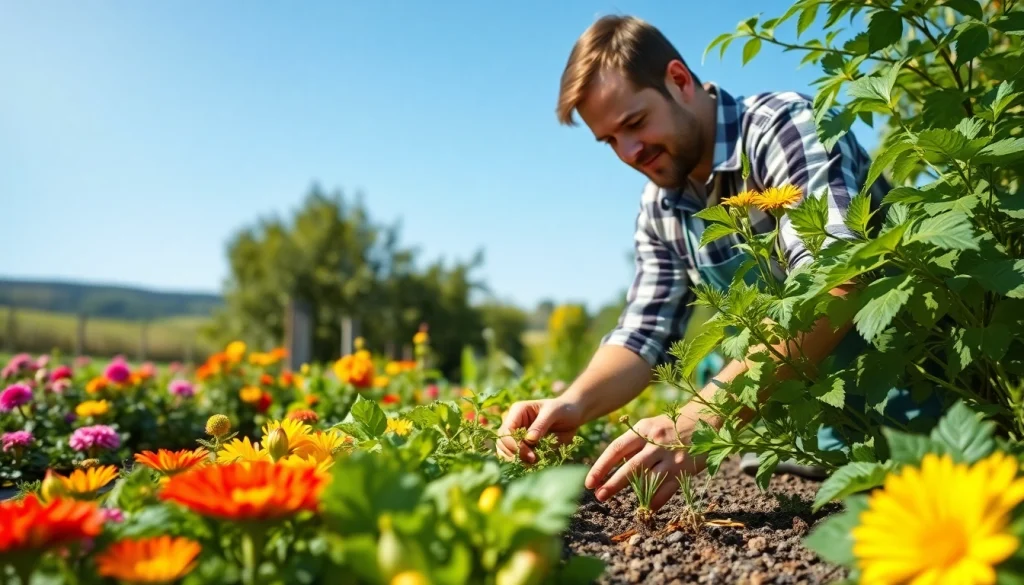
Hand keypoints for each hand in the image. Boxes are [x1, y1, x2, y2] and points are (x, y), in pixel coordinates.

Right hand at [495, 398, 583, 462]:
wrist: (573, 416)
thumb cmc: (563, 409)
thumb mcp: (554, 412)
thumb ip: (541, 424)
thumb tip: (529, 439)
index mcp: (517, 412)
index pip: (506, 431)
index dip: (513, 444)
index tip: (529, 454)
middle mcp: (514, 424)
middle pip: (502, 443)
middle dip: (514, 455)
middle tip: (532, 461)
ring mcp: (518, 437)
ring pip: (506, 453)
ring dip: (517, 461)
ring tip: (534, 464)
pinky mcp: (525, 447)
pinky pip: (518, 458)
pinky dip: (524, 464)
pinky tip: (535, 466)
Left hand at [584, 413, 707, 511]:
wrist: (705, 420)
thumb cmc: (670, 426)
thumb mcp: (649, 427)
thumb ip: (633, 443)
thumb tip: (613, 465)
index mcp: (643, 430)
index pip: (616, 449)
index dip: (601, 467)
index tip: (590, 482)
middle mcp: (656, 443)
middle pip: (629, 467)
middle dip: (612, 484)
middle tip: (599, 496)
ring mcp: (671, 457)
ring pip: (648, 480)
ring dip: (631, 494)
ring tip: (618, 502)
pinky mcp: (684, 469)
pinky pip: (666, 490)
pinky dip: (655, 500)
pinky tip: (645, 507)